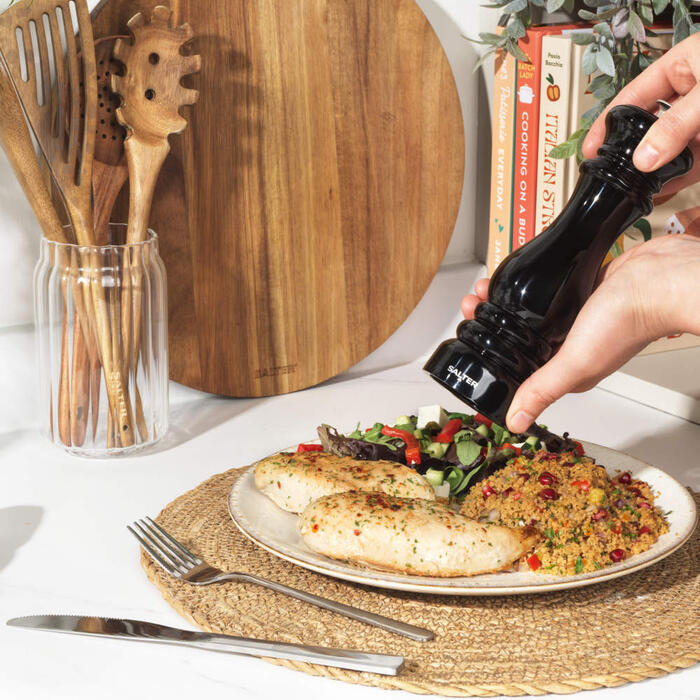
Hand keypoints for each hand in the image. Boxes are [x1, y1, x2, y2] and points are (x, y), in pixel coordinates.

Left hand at [462, 234, 699, 432]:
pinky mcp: (583, 293)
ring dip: (505, 300)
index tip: (469, 329)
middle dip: (490, 318)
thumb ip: (543, 389)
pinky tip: (516, 277)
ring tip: (486, 286)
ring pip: (531, 313)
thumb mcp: (574, 362)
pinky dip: (528, 287)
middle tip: (473, 302)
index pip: (518, 366)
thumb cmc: (626, 322)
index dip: (489, 351)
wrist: (658, 278)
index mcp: (567, 369)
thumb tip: (514, 422)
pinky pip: (548, 294)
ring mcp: (576, 318)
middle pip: (518, 336)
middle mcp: (570, 346)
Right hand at [582, 34, 699, 194]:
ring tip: (635, 188)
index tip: (590, 147)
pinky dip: (678, 177)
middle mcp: (692, 92)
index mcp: (682, 65)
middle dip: (632, 152)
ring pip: (670, 148)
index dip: (607, 122)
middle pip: (649, 126)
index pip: (631, 96)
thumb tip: (644, 158)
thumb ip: (676, 126)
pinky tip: (663, 189)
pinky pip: (692, 163)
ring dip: (655, 170)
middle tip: (613, 174)